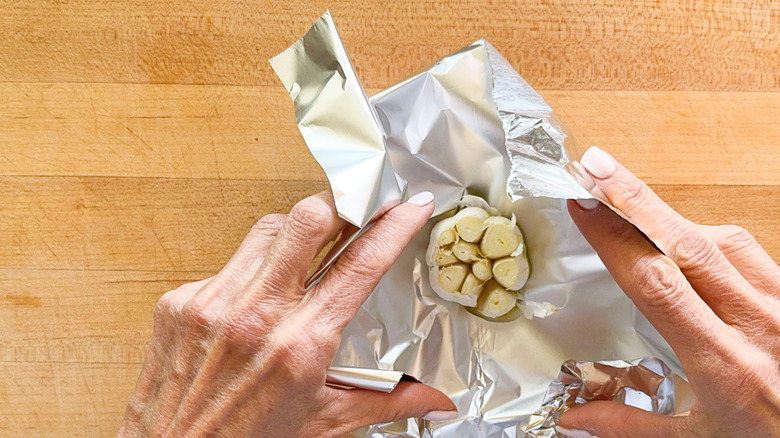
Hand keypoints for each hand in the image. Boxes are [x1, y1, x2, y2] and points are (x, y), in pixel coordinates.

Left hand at [117, 191, 456, 437]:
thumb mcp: (325, 423)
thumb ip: (386, 401)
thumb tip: (434, 400)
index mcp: (300, 345)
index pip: (360, 266)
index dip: (393, 227)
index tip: (411, 205)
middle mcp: (256, 316)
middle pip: (307, 221)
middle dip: (342, 200)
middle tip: (362, 200)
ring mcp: (213, 303)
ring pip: (267, 230)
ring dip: (298, 228)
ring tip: (315, 239)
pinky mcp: (180, 302)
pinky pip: (229, 262)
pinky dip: (254, 266)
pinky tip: (262, 287)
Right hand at [560, 147, 779, 437]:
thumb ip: (630, 426)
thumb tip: (575, 417)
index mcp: (723, 364)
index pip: (655, 281)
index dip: (613, 238)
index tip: (582, 208)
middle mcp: (755, 324)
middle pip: (685, 241)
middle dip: (633, 197)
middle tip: (595, 165)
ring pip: (721, 238)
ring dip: (668, 213)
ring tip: (627, 194)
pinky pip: (751, 250)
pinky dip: (710, 234)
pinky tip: (687, 235)